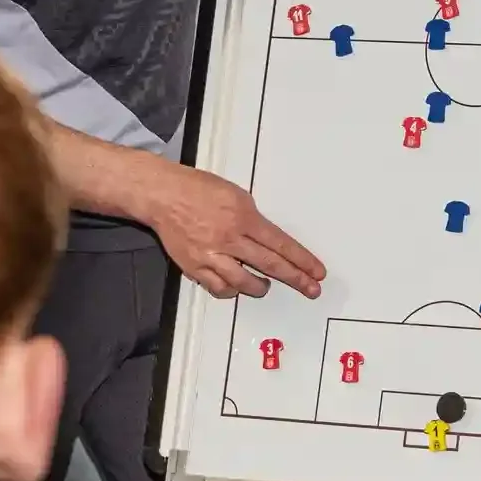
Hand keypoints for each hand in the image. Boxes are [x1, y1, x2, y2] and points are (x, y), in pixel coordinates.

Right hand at [150, 163, 324, 299]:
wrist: (163, 195)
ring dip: (261, 287)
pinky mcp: (195, 266)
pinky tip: (236, 286)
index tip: (316, 272)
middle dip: (295, 279)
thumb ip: (253, 219)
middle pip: (270, 265)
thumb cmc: (198, 189)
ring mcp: (211, 254)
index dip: (302, 260)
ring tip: (266, 286)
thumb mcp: (236, 194)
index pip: (281, 244)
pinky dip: (231, 290)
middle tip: (311, 290)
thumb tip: (268, 240)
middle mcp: (229, 238)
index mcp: (244, 217)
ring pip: (244, 282)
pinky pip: (219, 287)